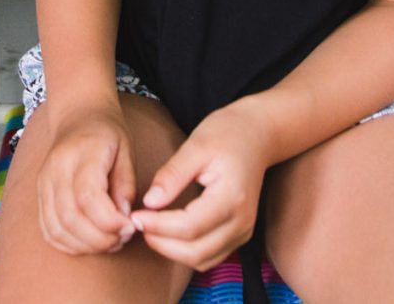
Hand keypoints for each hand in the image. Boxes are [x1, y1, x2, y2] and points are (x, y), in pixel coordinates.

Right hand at [34, 102, 137, 255]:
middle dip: (100, 239)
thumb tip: (124, 218)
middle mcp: (56, 169)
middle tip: (122, 238)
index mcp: (82, 153)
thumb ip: (126, 184)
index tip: (129, 226)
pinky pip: (48, 230)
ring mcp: (43, 183)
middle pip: (70, 218)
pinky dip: (69, 244)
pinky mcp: (39, 195)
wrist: (77, 116)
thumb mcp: (126, 150)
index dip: (110, 221)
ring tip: (109, 241)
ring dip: (85, 245)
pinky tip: (89, 241)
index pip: (88, 197)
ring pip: (57, 229)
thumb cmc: (106, 133)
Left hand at [130, 105, 271, 273]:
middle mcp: (242, 222)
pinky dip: (185, 251)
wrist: (258, 135)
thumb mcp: (196, 145)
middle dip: (161, 243)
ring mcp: (243, 231)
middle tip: (138, 223)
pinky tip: (168, 232)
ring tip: (150, 227)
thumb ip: (172, 175)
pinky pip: (209, 256)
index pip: (190, 227)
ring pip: (202, 259)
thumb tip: (149, 202)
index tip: (135, 215)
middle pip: (196, 252)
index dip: (158, 226)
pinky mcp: (239, 235)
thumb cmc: (227, 133)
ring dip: (172, 251)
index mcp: (232, 198)